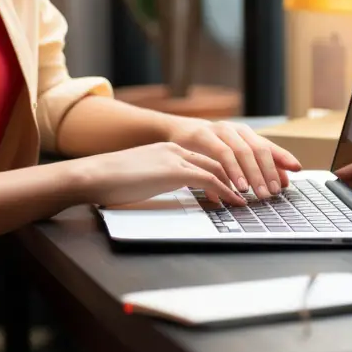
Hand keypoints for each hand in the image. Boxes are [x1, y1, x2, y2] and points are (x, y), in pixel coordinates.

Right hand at [76, 142, 246, 207]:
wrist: (94, 175)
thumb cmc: (112, 181)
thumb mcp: (142, 176)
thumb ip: (158, 178)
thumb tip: (169, 190)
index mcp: (168, 149)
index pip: (207, 157)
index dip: (227, 171)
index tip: (241, 183)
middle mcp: (176, 149)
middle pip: (219, 159)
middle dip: (241, 174)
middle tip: (256, 189)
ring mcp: (175, 158)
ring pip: (219, 168)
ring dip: (239, 184)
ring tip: (252, 199)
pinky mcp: (174, 171)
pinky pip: (209, 180)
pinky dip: (226, 192)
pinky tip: (235, 202)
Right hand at [164, 117, 301, 198]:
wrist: (176, 131)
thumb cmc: (207, 146)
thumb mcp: (232, 155)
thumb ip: (255, 166)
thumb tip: (283, 181)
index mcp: (246, 134)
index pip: (269, 145)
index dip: (283, 157)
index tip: (296, 169)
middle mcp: (236, 130)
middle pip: (258, 149)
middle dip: (268, 172)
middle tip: (274, 192)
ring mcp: (220, 130)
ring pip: (242, 151)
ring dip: (253, 173)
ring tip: (259, 192)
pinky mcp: (203, 135)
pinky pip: (222, 153)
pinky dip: (232, 170)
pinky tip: (237, 185)